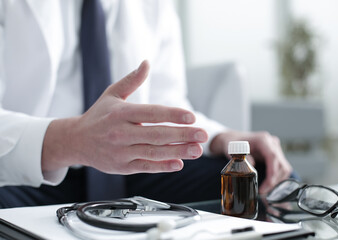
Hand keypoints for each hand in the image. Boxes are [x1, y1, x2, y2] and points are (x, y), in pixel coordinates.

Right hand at [42, 60, 207, 173]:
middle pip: (156, 134)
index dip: (172, 115)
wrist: (76, 141)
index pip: (151, 113)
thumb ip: (131, 80)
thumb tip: (147, 63)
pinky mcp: (122, 166)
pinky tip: (179, 164)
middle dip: (182, 135)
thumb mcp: (111, 94)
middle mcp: (121, 133)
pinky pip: (146, 167)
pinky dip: (163, 166)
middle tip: (203, 134)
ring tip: (197, 150)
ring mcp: (121, 151)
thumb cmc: (98, 116)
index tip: (191, 117)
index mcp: (121, 113)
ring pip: (154, 152)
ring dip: (178, 151)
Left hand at [210, 131, 291, 193]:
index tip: (266, 186)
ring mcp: (276, 149)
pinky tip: (269, 187)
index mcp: (263, 140)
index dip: (272, 173)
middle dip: (274, 181)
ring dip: (277, 182)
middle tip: (263, 193)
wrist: (234, 140)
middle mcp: (272, 143)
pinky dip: (277, 179)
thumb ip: (241, 156)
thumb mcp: (233, 149)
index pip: (273, 157)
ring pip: (284, 168)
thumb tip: (252, 165)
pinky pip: (282, 169)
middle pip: (281, 164)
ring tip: (265, 192)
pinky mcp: (276, 156)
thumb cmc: (233, 143)